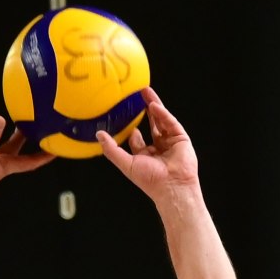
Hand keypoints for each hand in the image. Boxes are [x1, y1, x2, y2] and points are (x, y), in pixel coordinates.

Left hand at [96, 87, 200, 204]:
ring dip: (154, 105)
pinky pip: (170, 122)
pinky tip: (154, 105)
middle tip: (137, 95)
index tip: (124, 117)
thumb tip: (99, 135)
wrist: (171, 186)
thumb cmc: (150, 180)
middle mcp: (158, 149)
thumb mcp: (126, 164)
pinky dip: (163, 113)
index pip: (137, 140)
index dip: (132, 130)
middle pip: (151, 124)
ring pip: (161, 120)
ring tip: (146, 92)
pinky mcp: (180, 138)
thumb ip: (111, 149)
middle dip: (145, 109)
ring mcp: (170, 143)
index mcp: (145, 157)